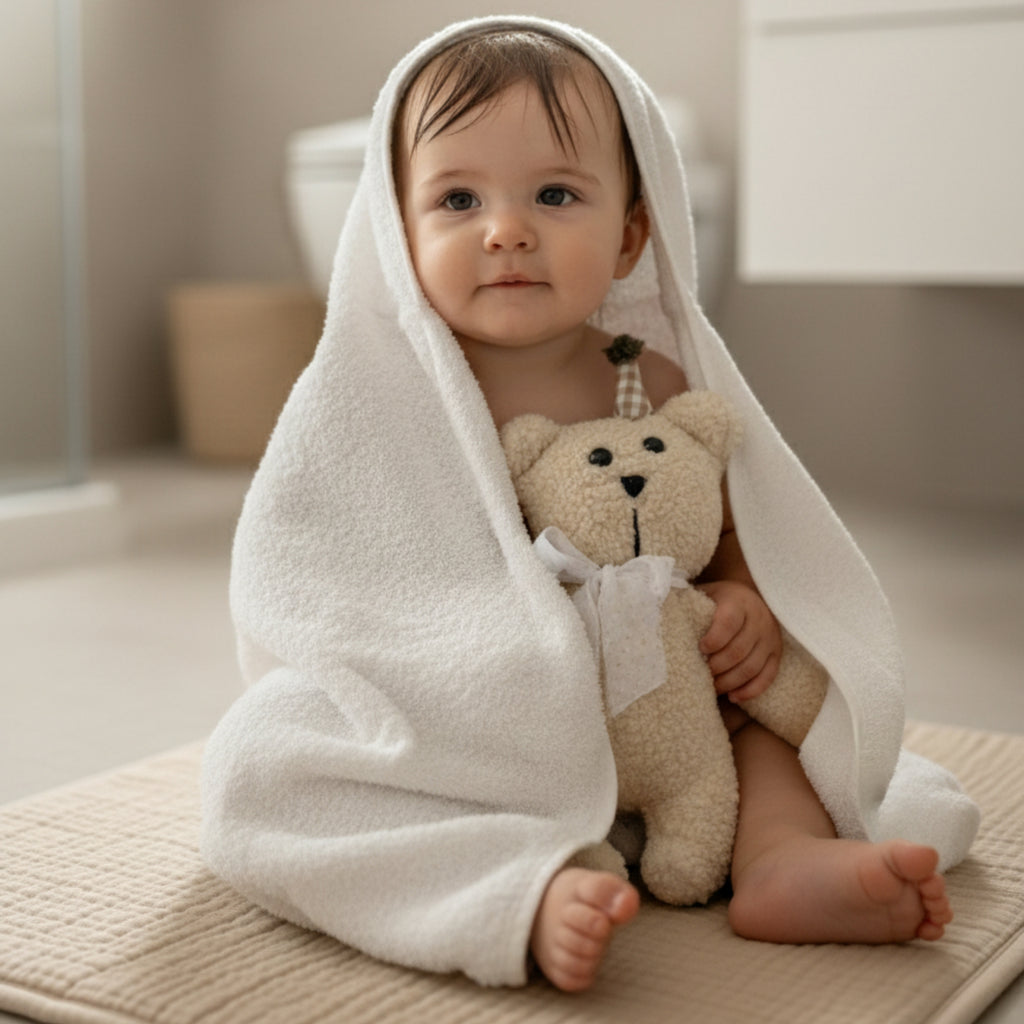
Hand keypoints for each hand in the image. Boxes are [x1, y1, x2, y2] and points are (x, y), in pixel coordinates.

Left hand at [697, 580, 781, 700]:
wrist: (746, 595)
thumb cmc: (715, 599)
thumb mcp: (703, 594)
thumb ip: (688, 605)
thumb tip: (660, 620)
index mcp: (738, 600)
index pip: (728, 622)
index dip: (713, 639)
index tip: (699, 649)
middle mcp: (759, 618)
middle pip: (739, 650)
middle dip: (717, 667)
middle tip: (700, 675)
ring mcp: (770, 637)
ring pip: (752, 667)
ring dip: (730, 682)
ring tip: (712, 687)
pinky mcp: (777, 653)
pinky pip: (768, 676)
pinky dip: (750, 690)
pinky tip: (733, 696)